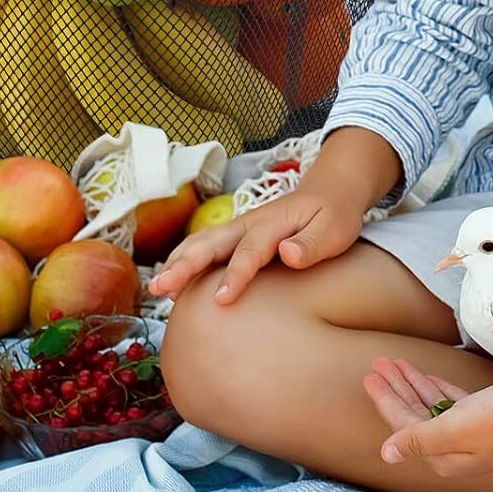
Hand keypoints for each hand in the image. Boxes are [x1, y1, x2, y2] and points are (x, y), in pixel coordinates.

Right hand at [147, 169, 365, 304]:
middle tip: (161, 287)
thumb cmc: (334, 215)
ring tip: (157, 288)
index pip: (251, 250)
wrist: (330, 192)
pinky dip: (185, 262)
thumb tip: (287, 255)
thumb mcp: (335, 229)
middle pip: (212, 242)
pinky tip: (173, 288)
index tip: (221, 300)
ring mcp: (239, 228)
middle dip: (186, 265)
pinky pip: (205, 247)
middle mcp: (249, 223)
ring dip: (178, 262)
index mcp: (274, 222)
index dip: (236, 274)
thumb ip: (311, 244)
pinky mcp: (235, 237)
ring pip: (202, 242)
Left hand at [366, 357, 492, 476]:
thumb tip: (385, 454)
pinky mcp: (482, 420)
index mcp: (441, 455)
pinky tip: (424, 377)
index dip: (385, 398)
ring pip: (429, 406)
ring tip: (395, 363)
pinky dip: (435, 388)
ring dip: (412, 384)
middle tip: (377, 363)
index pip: (403, 424)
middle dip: (394, 388)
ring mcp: (467, 435)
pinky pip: (449, 403)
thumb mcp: (457, 429)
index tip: (369, 375)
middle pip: (413, 414)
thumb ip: (419, 439)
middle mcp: (451, 449)